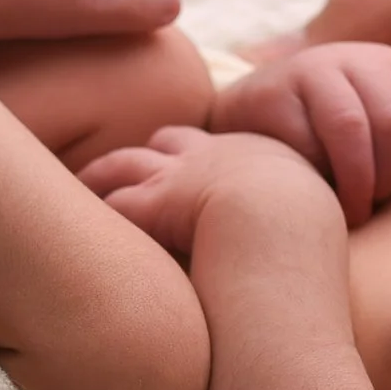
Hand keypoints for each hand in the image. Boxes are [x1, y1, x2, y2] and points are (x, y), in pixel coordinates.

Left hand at [80, 126, 322, 257]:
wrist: (283, 226)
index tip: (189, 168)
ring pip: (128, 164)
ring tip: (84, 186)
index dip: (202, 158)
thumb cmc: (308, 239)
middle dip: (151, 154)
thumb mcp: (312, 218)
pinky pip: (114, 202)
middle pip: (171, 142)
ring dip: (103, 176)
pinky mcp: (153, 201)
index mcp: (260, 156)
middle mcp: (216, 154)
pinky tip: (77, 227)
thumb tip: (293, 247)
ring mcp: (180, 175)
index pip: (223, 148)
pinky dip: (97, 212)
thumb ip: (294, 223)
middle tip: (130, 169)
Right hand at [210, 42, 390, 225]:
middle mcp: (356, 57)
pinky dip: (318, 176)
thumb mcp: (386, 145)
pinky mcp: (272, 94)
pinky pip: (306, 141)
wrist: (251, 123)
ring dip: (357, 181)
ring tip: (354, 211)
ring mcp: (311, 70)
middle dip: (390, 175)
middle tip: (374, 203)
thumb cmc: (332, 141)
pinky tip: (317, 191)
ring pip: (352, 127)